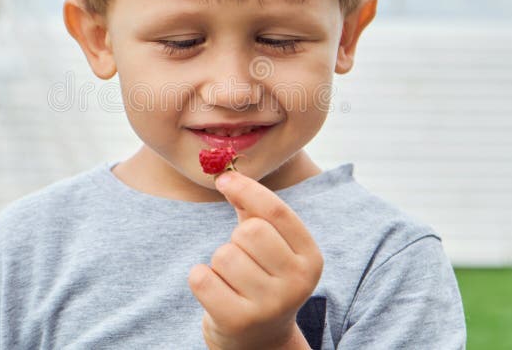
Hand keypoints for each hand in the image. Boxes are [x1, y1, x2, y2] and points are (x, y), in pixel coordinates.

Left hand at [187, 170, 322, 349]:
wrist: (258, 340)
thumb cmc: (261, 278)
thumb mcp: (269, 243)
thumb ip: (253, 209)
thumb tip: (227, 177)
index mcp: (311, 258)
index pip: (277, 212)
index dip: (247, 189)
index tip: (224, 180)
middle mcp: (297, 283)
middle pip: (249, 232)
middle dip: (235, 239)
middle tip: (241, 259)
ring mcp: (269, 306)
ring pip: (224, 255)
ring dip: (219, 262)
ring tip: (232, 280)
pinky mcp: (237, 322)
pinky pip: (202, 278)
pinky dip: (200, 278)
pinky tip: (215, 291)